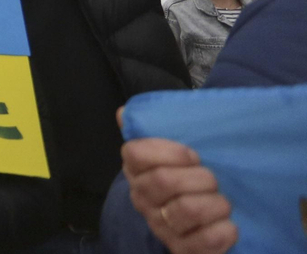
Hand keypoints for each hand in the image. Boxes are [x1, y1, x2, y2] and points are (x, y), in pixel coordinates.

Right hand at [122, 137, 235, 253]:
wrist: (196, 225)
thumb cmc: (187, 178)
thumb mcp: (174, 153)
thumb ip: (153, 129)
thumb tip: (123, 113)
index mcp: (137, 170)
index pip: (136, 153)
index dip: (169, 152)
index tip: (193, 155)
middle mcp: (143, 198)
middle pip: (164, 180)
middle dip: (199, 178)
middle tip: (213, 179)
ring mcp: (161, 226)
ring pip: (186, 210)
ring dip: (214, 204)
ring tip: (223, 202)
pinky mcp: (182, 250)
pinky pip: (203, 241)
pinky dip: (223, 231)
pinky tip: (229, 225)